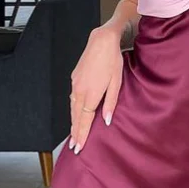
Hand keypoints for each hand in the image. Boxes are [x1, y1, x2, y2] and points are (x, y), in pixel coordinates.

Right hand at [69, 26, 123, 154]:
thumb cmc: (112, 60)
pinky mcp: (74, 78)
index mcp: (91, 94)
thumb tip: (107, 121)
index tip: (79, 146)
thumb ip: (111, 102)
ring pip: (72, 108)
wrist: (101, 41)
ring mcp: (75, 84)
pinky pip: (72, 98)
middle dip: (74, 132)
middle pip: (76, 116)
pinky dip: (73, 110)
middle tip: (73, 147)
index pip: (85, 120)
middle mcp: (80, 90)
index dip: (82, 134)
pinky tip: (75, 114)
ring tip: (73, 134)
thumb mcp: (116, 82)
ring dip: (73, 122)